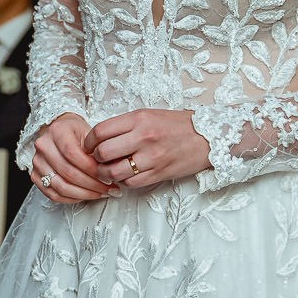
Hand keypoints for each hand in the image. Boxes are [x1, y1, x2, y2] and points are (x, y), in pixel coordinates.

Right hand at [26, 113, 109, 202]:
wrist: (60, 133)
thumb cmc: (76, 133)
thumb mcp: (90, 134)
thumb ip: (99, 151)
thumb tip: (112, 170)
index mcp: (57, 131)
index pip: (73, 154)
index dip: (91, 169)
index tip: (107, 176)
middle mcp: (43, 146)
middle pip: (68, 172)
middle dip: (92, 184)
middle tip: (109, 189)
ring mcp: (37, 162)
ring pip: (61, 186)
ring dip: (84, 194)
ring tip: (100, 194)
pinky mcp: (35, 176)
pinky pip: (54, 195)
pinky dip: (72, 198)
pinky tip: (86, 196)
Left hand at [85, 110, 210, 189]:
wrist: (208, 136)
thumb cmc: (177, 125)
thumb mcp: (149, 115)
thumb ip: (125, 125)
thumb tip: (99, 138)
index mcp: (139, 119)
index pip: (101, 131)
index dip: (89, 141)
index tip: (88, 145)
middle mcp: (144, 137)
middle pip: (103, 153)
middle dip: (95, 158)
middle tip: (97, 159)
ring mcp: (152, 157)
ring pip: (114, 172)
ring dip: (106, 173)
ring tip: (108, 170)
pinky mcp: (159, 173)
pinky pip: (131, 183)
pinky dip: (124, 181)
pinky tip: (126, 175)